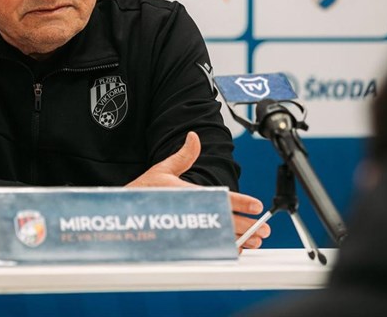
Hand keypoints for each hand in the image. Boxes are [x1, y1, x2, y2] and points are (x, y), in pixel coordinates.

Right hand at [126, 132, 269, 249]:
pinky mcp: (182, 241)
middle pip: (224, 220)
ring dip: (239, 240)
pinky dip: (222, 249)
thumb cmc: (143, 191)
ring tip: (254, 241)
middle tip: (263, 229)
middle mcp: (190, 211)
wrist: (122, 214)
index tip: (256, 205)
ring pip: (219, 237)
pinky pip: (207, 248)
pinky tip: (234, 249)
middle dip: (246, 226)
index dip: (240, 202)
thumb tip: (194, 137)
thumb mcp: (163, 169)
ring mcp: (187, 228)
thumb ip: (183, 155)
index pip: (219, 197)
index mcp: (187, 193)